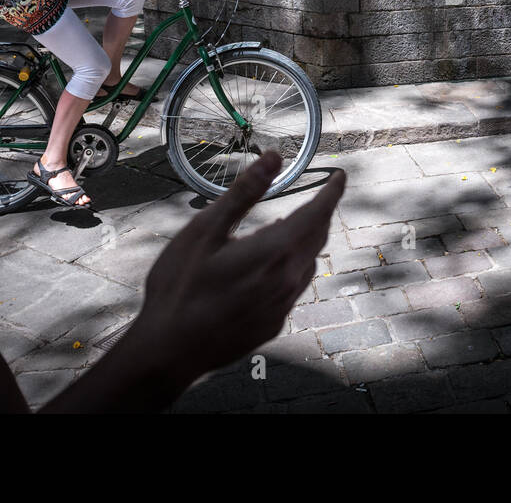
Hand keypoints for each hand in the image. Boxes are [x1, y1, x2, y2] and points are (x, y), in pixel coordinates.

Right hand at [133, 152, 344, 385]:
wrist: (169, 351)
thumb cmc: (180, 287)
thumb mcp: (205, 230)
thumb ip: (244, 193)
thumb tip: (273, 158)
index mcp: (275, 252)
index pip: (318, 213)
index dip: (332, 192)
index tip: (341, 177)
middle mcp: (287, 280)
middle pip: (317, 238)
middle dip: (321, 214)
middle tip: (322, 197)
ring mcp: (282, 306)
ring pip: (307, 264)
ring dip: (306, 241)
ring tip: (293, 226)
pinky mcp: (272, 324)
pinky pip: (293, 288)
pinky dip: (291, 267)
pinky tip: (270, 267)